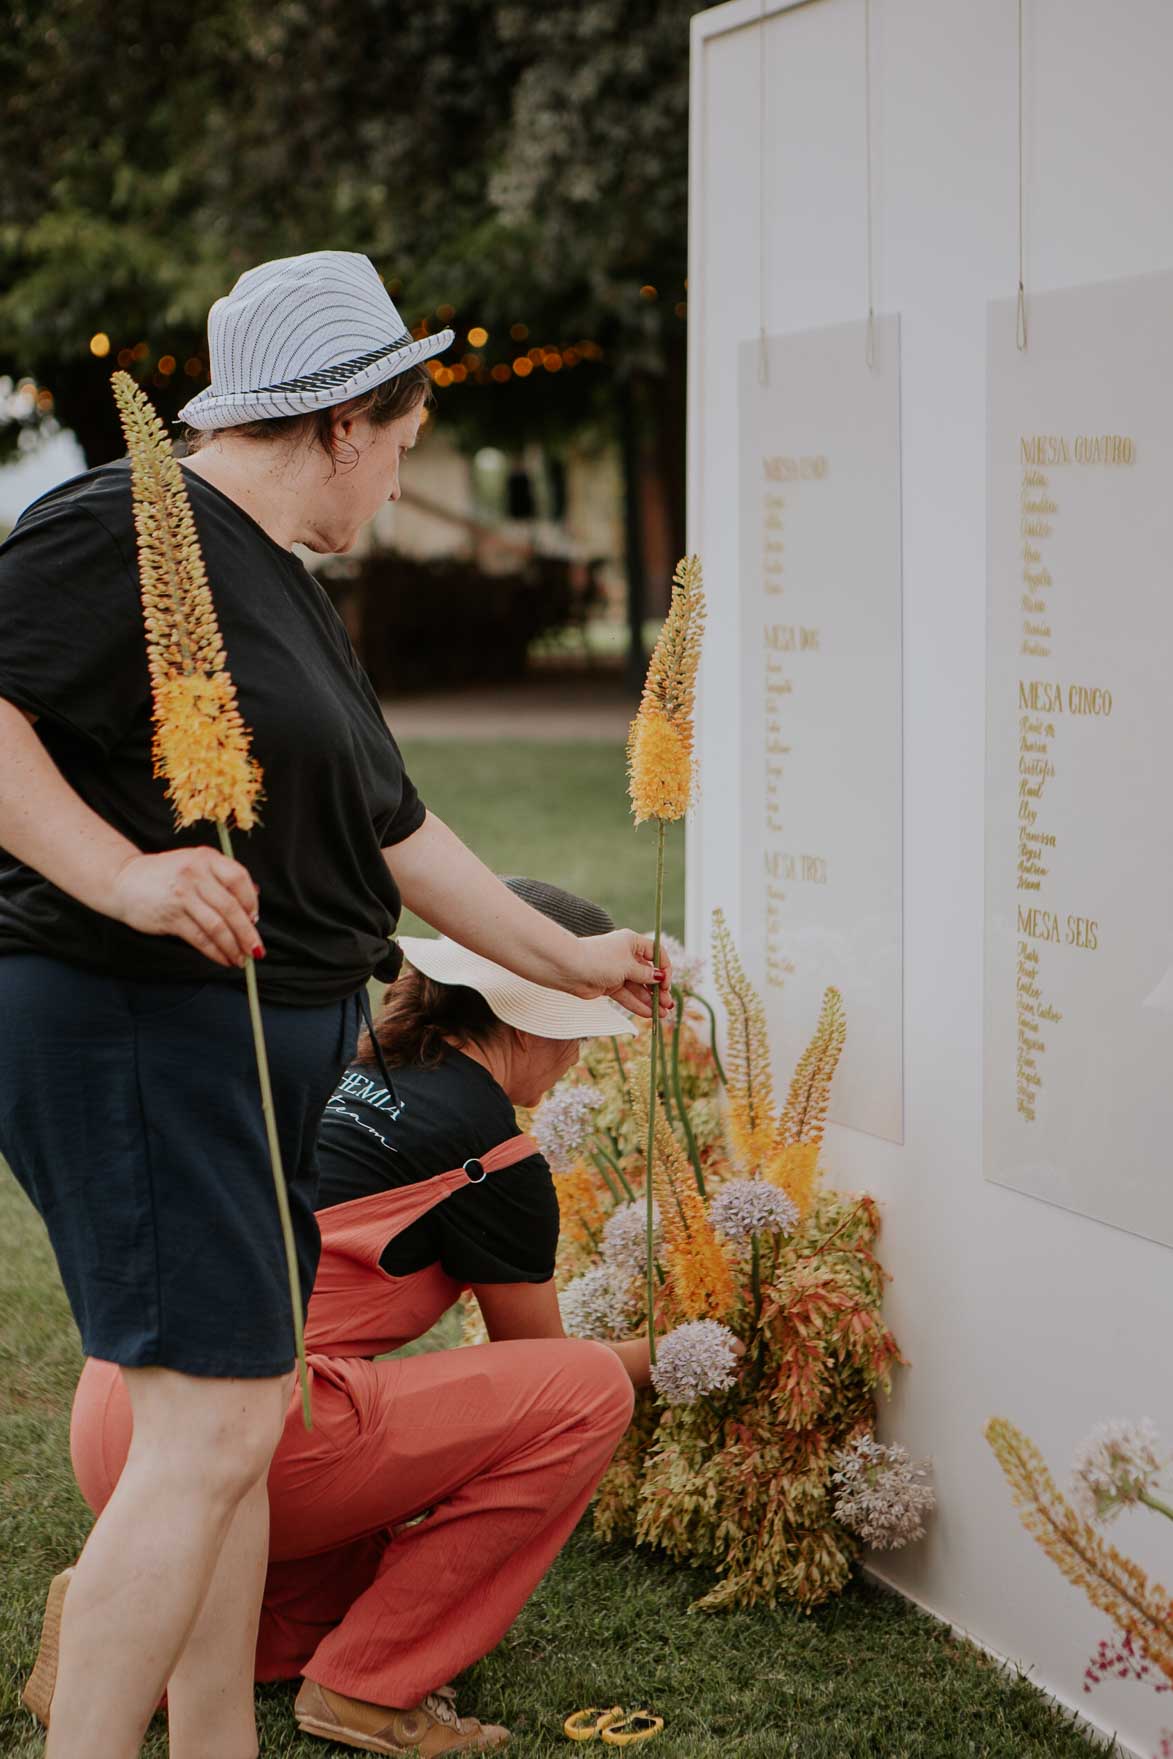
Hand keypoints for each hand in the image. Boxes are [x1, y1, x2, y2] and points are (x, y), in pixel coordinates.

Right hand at [106, 847, 261, 968]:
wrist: (124, 880)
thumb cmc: (166, 875)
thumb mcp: (194, 864)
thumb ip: (221, 877)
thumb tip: (254, 897)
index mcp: (206, 858)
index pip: (239, 878)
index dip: (251, 902)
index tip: (254, 919)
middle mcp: (196, 874)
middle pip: (231, 907)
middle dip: (247, 933)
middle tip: (256, 950)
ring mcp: (183, 895)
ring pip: (217, 926)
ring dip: (233, 947)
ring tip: (241, 959)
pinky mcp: (171, 916)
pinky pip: (200, 938)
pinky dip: (215, 952)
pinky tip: (224, 959)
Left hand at [571, 929, 675, 1020]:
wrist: (569, 969)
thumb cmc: (600, 960)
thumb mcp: (628, 965)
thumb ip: (646, 974)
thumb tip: (661, 977)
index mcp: (632, 943)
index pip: (656, 954)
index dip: (664, 968)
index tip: (666, 983)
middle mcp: (626, 956)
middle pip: (648, 973)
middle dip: (659, 989)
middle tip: (668, 1003)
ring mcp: (617, 972)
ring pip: (638, 988)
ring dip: (650, 1000)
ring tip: (662, 1014)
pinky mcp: (609, 986)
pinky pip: (627, 996)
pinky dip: (637, 1004)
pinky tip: (649, 1014)